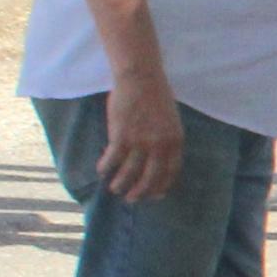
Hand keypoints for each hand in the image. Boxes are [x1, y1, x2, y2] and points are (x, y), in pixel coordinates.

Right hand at [97, 73, 184, 202]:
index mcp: (175, 141)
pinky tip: (101, 170)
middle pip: (150, 178)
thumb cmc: (155, 96)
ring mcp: (140, 143)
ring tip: (114, 188)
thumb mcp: (171, 120)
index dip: (161, 187)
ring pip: (129, 173)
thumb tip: (157, 158)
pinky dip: (105, 168)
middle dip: (140, 192)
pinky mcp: (121, 137)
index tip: (154, 195)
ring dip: (120, 184)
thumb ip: (166, 139)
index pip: (170, 172)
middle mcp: (160, 146)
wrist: (141, 78)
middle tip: (131, 199)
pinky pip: (111, 160)